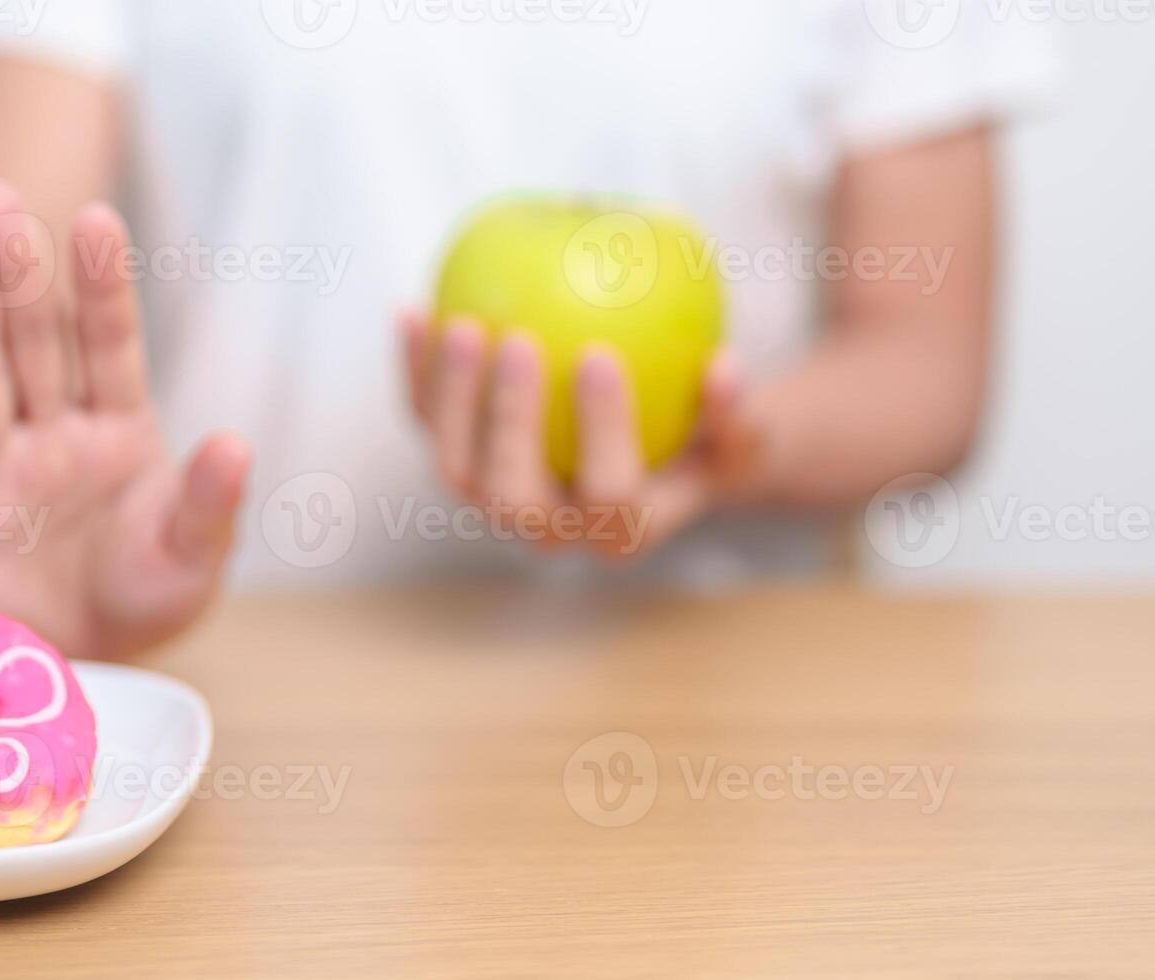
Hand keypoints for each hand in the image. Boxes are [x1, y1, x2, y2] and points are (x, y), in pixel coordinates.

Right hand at [0, 181, 251, 659]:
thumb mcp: (193, 559)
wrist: (77, 676)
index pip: (109, 345)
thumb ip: (211, 502)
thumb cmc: (141, 605)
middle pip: (34, 341)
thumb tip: (234, 443)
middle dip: (19, 272)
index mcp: (119, 432)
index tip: (97, 219)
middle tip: (1, 197)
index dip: (102, 285)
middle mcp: (53, 435)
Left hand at [399, 310, 763, 559]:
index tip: (600, 352)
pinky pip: (428, 423)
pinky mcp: (462, 466)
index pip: (608, 493)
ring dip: (451, 399)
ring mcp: (498, 502)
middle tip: (519, 340)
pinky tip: (413, 308)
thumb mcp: (741, 434)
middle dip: (510, 423)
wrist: (652, 459)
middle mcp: (551, 531)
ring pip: (456, 468)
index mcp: (621, 531)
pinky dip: (415, 373)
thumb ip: (737, 414)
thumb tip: (724, 368)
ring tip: (462, 322)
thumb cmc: (704, 441)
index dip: (601, 430)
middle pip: (513, 497)